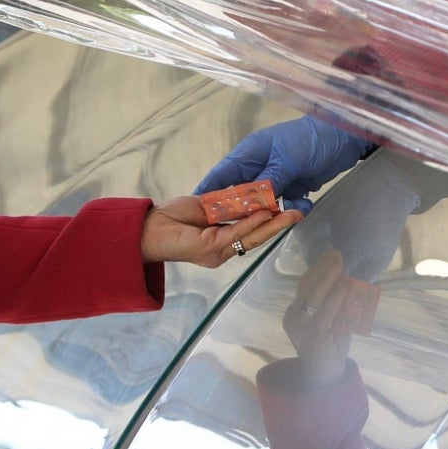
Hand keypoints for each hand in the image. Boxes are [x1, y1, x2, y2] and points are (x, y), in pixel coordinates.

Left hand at [143, 194, 303, 268]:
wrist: (147, 228)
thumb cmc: (172, 218)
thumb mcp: (206, 206)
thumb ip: (227, 205)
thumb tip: (249, 196)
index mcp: (222, 241)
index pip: (252, 231)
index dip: (270, 221)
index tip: (287, 209)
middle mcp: (223, 251)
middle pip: (257, 236)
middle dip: (279, 224)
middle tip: (300, 212)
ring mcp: (218, 252)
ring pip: (252, 237)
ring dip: (273, 224)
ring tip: (291, 213)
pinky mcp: (210, 248)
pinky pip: (236, 233)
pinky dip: (252, 222)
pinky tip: (265, 212)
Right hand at [197, 116, 375, 213]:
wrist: (345, 137)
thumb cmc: (312, 140)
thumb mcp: (288, 160)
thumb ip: (268, 182)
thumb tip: (250, 205)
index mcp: (250, 153)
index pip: (223, 174)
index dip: (210, 192)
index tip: (199, 212)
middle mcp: (259, 166)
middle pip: (242, 194)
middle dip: (245, 210)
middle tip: (244, 227)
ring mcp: (276, 176)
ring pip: (264, 203)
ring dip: (274, 212)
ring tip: (283, 218)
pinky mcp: (293, 185)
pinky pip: (286, 203)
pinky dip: (294, 207)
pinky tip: (305, 206)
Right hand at [281, 248, 361, 380]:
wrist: (324, 378)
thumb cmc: (329, 348)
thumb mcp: (332, 321)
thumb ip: (334, 304)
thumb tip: (347, 280)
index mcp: (295, 312)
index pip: (304, 285)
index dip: (317, 268)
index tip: (330, 254)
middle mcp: (293, 317)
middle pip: (307, 286)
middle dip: (323, 268)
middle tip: (337, 253)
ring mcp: (301, 327)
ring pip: (314, 297)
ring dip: (328, 278)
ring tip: (340, 264)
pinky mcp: (313, 336)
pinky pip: (324, 313)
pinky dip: (335, 298)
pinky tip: (344, 287)